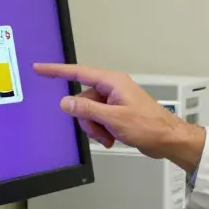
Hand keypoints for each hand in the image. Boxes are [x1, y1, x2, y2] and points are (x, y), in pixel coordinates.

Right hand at [33, 64, 205, 171]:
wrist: (167, 139)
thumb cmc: (149, 126)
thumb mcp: (114, 119)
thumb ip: (88, 110)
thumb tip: (66, 102)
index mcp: (112, 82)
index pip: (78, 72)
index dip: (57, 71)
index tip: (40, 68)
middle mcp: (112, 88)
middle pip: (82, 100)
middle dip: (87, 119)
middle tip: (100, 132)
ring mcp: (114, 101)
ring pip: (89, 113)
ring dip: (95, 128)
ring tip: (109, 137)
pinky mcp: (117, 112)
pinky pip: (98, 120)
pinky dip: (101, 131)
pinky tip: (112, 138)